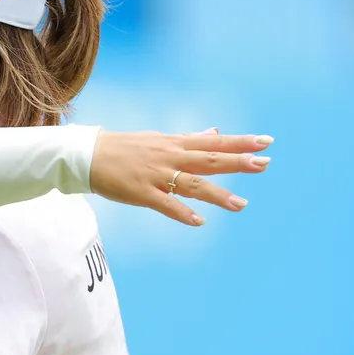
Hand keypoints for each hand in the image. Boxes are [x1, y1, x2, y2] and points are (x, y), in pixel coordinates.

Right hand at [89, 130, 271, 225]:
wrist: (88, 155)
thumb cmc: (125, 148)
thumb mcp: (159, 139)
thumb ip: (189, 139)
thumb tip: (213, 132)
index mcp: (175, 144)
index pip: (214, 142)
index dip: (240, 142)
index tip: (265, 141)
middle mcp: (170, 157)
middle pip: (209, 159)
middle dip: (238, 162)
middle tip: (264, 164)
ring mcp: (156, 175)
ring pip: (192, 184)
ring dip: (218, 194)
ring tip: (242, 204)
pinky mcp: (141, 192)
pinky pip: (165, 204)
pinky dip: (183, 213)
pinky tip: (200, 222)